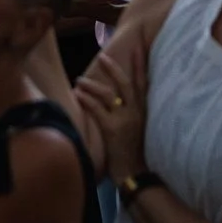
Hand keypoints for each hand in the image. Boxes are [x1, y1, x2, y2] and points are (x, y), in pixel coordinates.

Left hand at [77, 40, 147, 175]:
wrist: (137, 175)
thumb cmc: (135, 154)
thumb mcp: (138, 130)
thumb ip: (131, 114)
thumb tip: (119, 101)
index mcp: (144, 111)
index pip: (144, 82)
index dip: (141, 64)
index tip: (139, 47)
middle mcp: (137, 112)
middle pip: (126, 83)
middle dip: (114, 68)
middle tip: (102, 56)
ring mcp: (126, 120)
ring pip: (108, 94)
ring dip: (91, 85)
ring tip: (79, 81)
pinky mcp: (113, 129)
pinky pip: (97, 109)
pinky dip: (86, 100)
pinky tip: (77, 95)